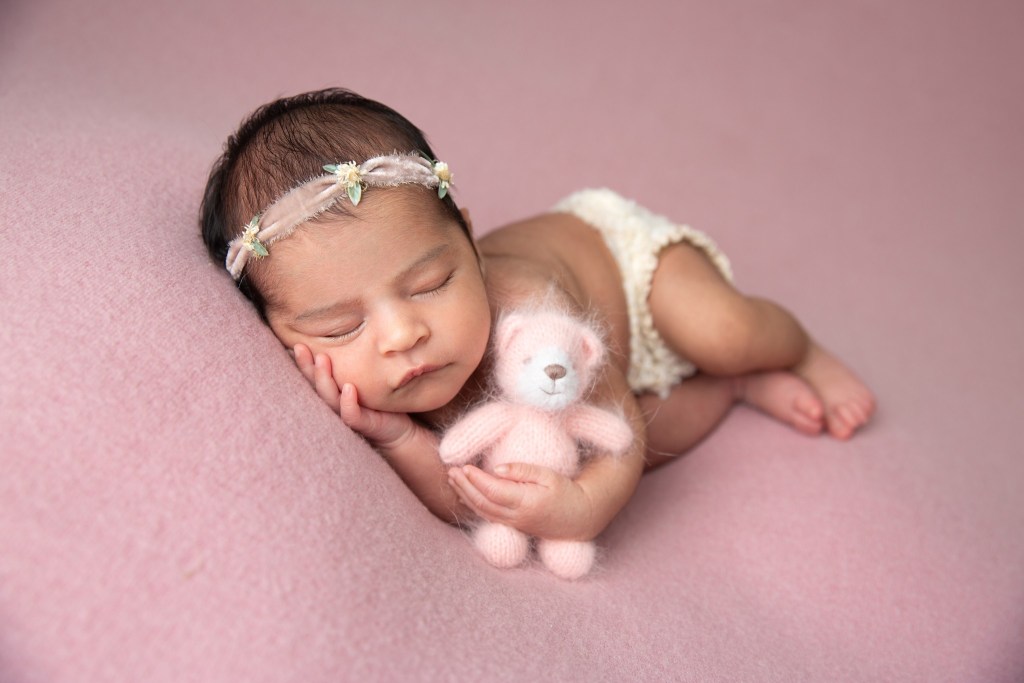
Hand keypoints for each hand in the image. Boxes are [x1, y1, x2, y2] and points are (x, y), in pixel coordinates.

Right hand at [293, 343, 414, 448]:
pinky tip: (348, 388)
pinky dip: (348, 403)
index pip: (313, 375)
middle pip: (315, 385)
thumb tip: (344, 329)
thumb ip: (353, 361)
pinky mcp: (364, 425)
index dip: (303, 361)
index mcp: (332, 392)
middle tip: (299, 347)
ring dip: (324, 379)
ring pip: (330, 398)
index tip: (295, 343)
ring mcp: (347, 414)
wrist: (399, 430)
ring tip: (321, 360)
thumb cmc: (378, 402)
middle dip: (306, 367)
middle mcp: (335, 404)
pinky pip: (352, 415)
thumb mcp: (364, 378)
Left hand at [446, 463, 595, 540]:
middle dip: (464, 486)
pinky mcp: (513, 525)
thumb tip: (496, 468)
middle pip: (483, 502)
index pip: (493, 491)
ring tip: (452, 479)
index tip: (464, 466)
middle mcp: (517, 516)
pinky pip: (488, 516)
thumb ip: (523, 471)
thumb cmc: (567, 493)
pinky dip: (473, 505)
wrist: (579, 519)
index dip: (476, 479)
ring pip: (483, 511)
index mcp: (527, 502)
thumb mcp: (549, 476)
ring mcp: (513, 523)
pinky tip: (464, 494)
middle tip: (451, 470)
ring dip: (465, 495)